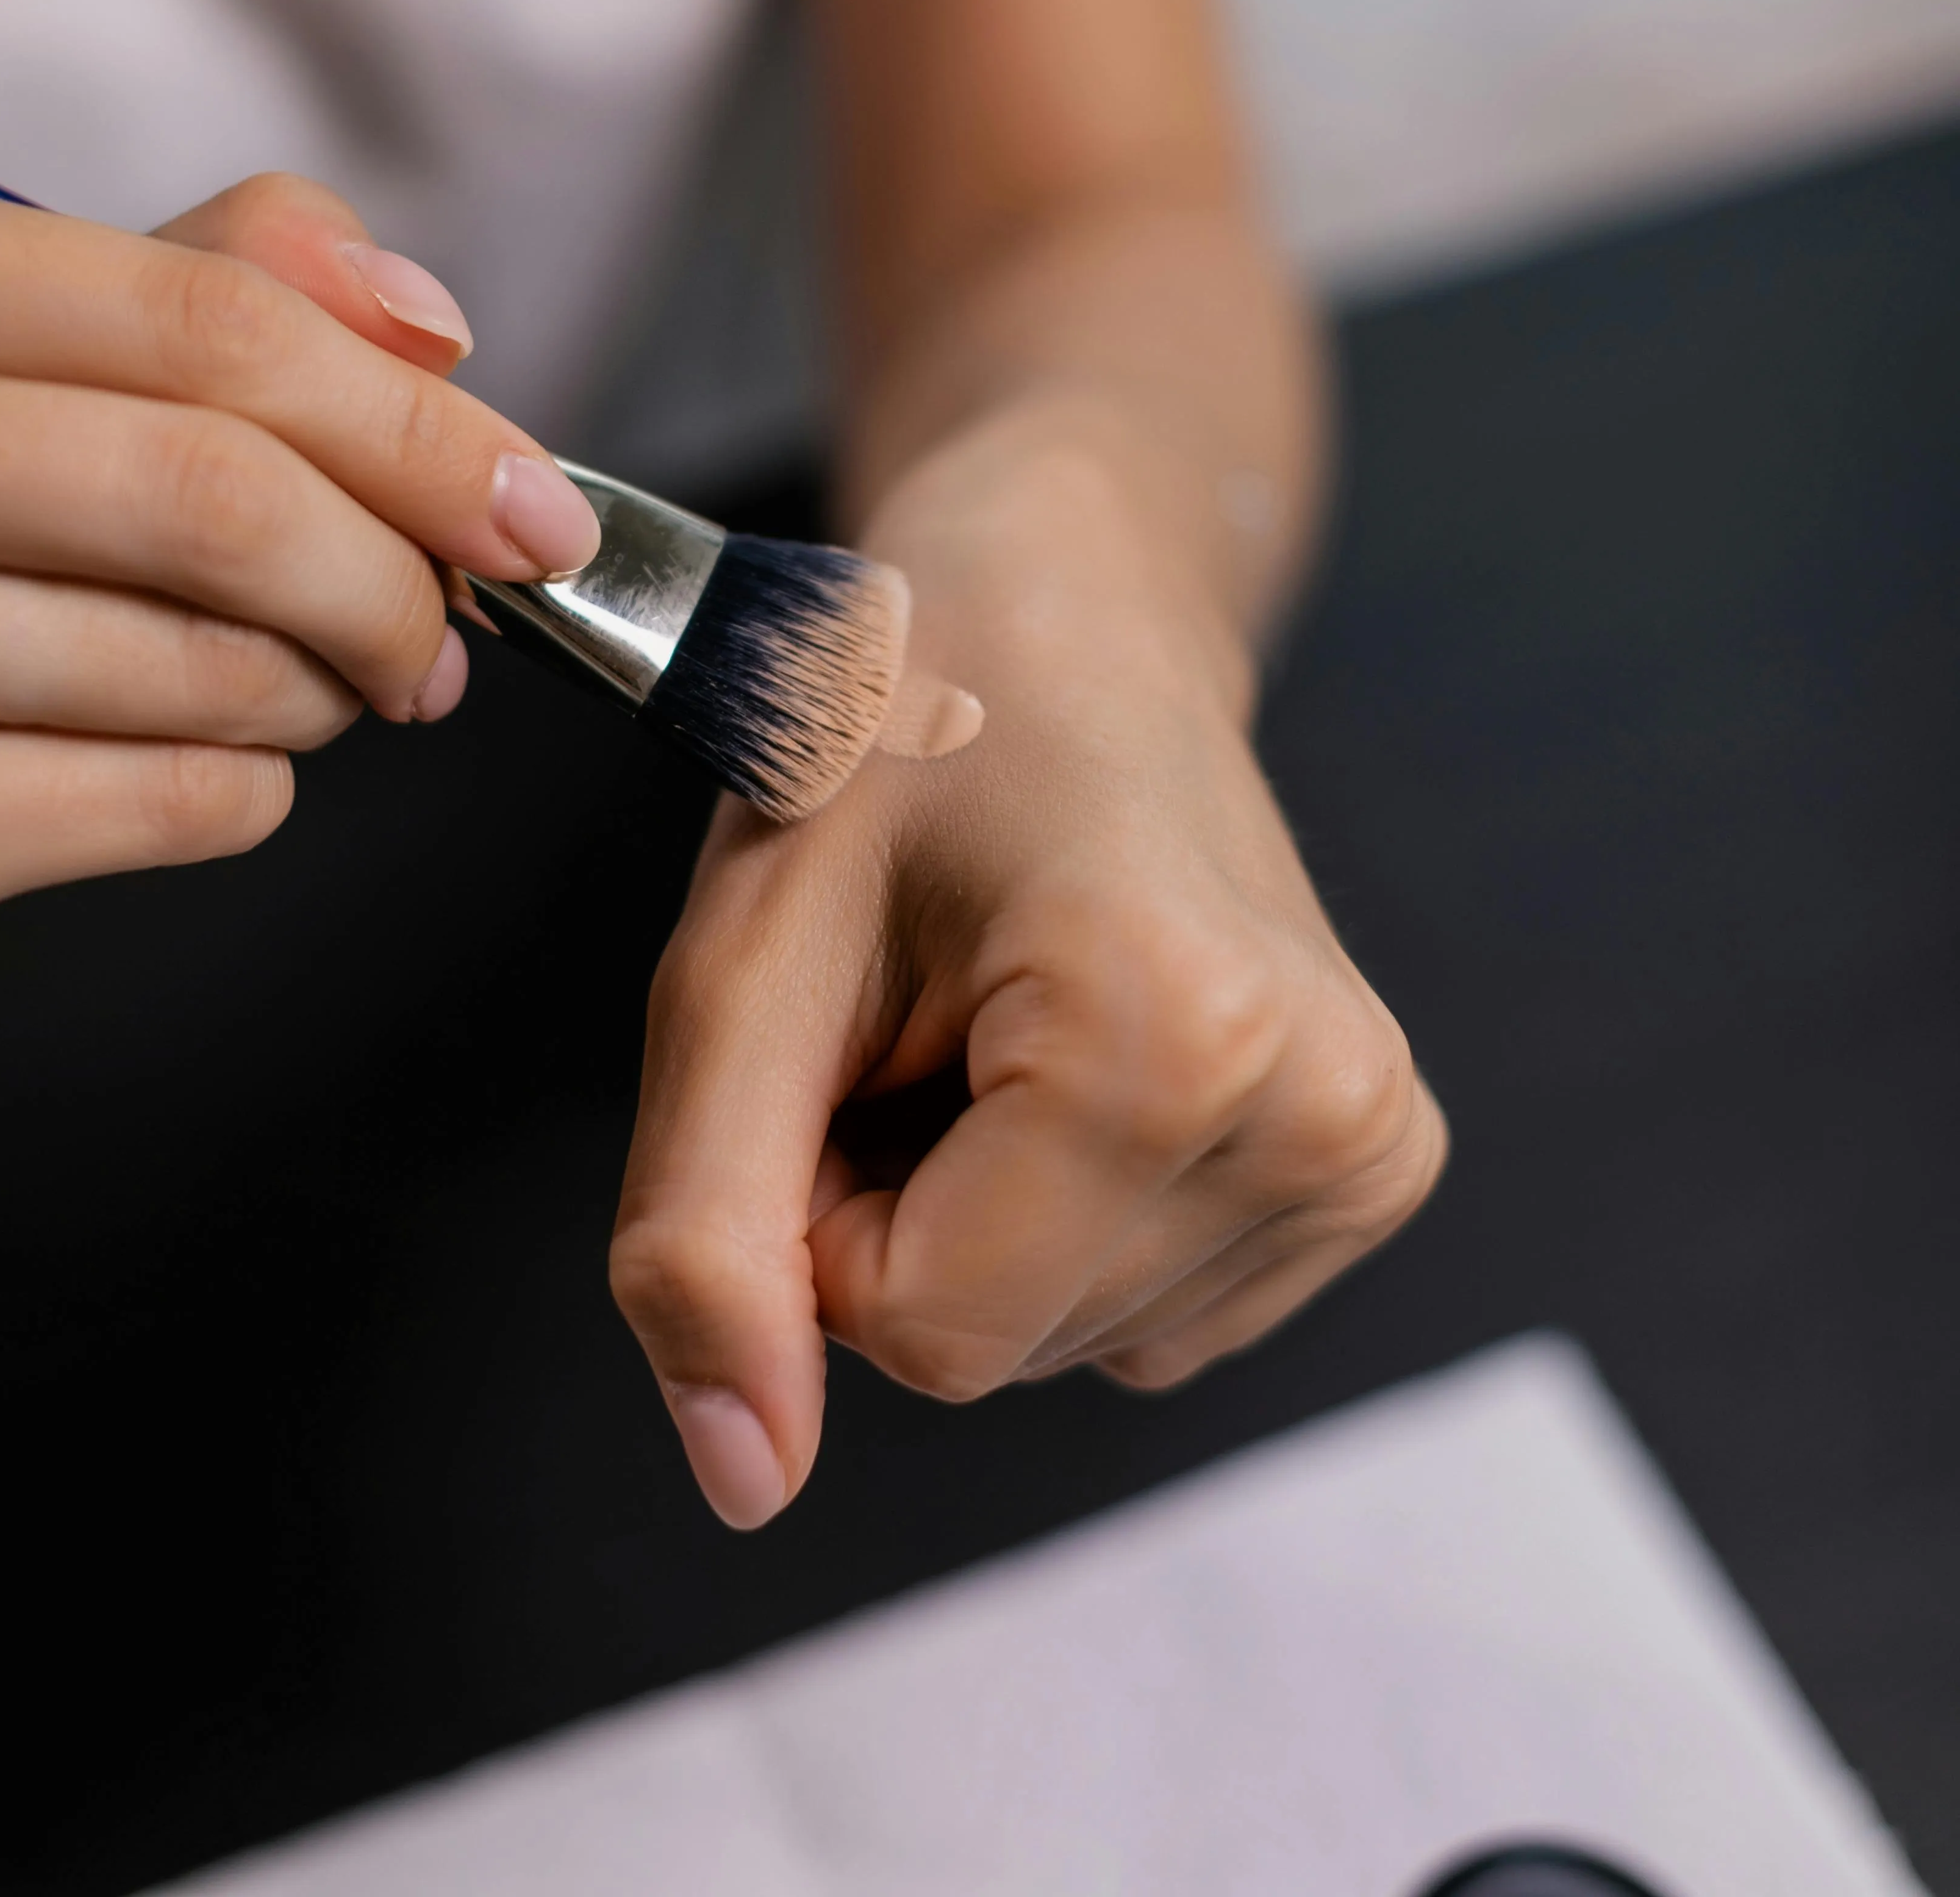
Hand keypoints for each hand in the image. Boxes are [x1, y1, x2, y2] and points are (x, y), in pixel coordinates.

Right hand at [0, 171, 599, 939]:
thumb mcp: (19, 342)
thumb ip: (209, 284)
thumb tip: (416, 320)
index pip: (207, 322)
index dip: (409, 420)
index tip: (527, 498)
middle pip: (219, 493)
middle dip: (395, 574)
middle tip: (454, 620)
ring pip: (208, 659)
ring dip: (328, 685)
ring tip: (325, 680)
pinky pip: (169, 799)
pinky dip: (250, 784)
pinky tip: (219, 755)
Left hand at [610, 404, 1445, 1526]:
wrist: (1070, 609)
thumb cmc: (897, 740)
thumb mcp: (744, 963)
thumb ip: (709, 1231)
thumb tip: (746, 1481)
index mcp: (1182, 1030)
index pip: (925, 1330)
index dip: (819, 1206)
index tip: (845, 1032)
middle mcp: (1325, 1104)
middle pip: (1003, 1346)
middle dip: (901, 1207)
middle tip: (916, 1006)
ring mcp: (1373, 1141)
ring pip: (1071, 1342)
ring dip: (977, 1209)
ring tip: (995, 1010)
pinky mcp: (1380, 1162)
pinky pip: (1153, 1316)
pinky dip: (1067, 1216)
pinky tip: (1077, 1051)